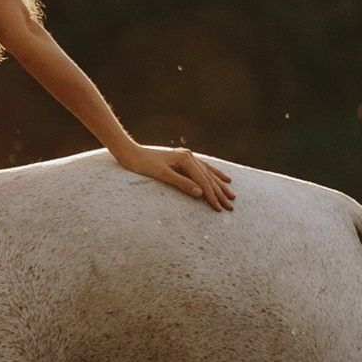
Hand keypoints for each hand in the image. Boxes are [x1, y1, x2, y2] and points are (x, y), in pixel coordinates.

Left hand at [116, 142, 235, 210]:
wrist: (130, 153)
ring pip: (208, 173)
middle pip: (208, 177)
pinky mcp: (184, 159)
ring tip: (232, 195)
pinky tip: (223, 178)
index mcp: (185, 159)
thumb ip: (181, 183)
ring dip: (220, 185)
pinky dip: (214, 174)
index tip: (219, 208)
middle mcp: (189, 156)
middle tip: (230, 207)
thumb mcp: (161, 175)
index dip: (212, 196)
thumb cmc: (142, 165)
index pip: (202, 181)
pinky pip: (203, 168)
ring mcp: (187, 156)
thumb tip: (201, 193)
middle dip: (219, 193)